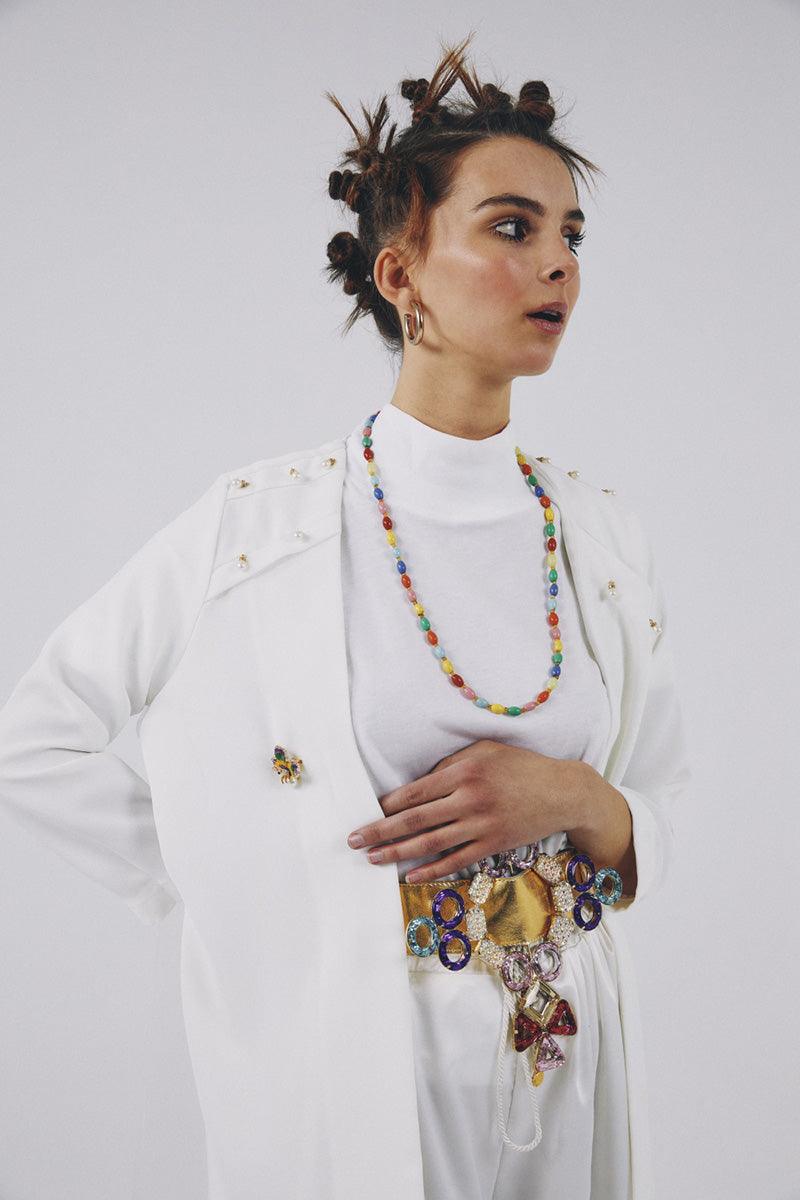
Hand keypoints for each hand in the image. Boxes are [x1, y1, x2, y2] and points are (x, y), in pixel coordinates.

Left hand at [345, 738, 588, 882]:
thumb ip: (450, 766)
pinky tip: (411, 876)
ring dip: (397, 853)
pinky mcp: (493, 845)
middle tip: (354, 840)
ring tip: (373, 858)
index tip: (368, 812)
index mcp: (464, 772)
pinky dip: (432, 870)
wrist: (562, 792)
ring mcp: (481, 825)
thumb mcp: (484, 752)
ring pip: (430, 843)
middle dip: (380, 831)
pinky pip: (456, 861)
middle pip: (415, 820)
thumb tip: (418, 784)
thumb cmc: (521, 766)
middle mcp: (469, 799)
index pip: (415, 792)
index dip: (388, 805)